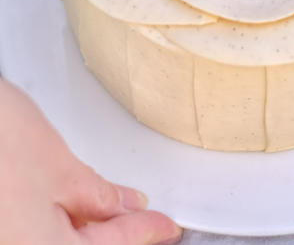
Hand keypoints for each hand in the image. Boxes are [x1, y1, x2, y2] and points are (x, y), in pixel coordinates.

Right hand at [0, 80, 181, 244]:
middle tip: (148, 221)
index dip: (143, 235)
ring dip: (90, 227)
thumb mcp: (61, 166)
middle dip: (116, 234)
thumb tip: (121, 207)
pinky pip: (35, 233)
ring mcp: (6, 238)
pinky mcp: (1, 227)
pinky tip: (78, 204)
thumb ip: (96, 196)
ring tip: (119, 206)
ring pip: (57, 241)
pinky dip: (61, 220)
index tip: (166, 228)